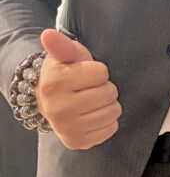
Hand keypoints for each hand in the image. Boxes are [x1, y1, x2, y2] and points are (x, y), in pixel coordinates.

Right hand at [36, 29, 120, 149]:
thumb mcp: (66, 56)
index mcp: (55, 83)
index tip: (86, 73)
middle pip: (109, 93)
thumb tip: (48, 34)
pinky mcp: (77, 142)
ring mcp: (67, 128)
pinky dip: (108, 121)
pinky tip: (94, 115)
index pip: (102, 72)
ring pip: (113, 112)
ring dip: (109, 104)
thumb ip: (63, 45)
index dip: (99, 71)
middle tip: (91, 88)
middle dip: (106, 87)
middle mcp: (58, 108)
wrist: (50, 101)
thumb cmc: (66, 73)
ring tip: (94, 101)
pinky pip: (111, 129)